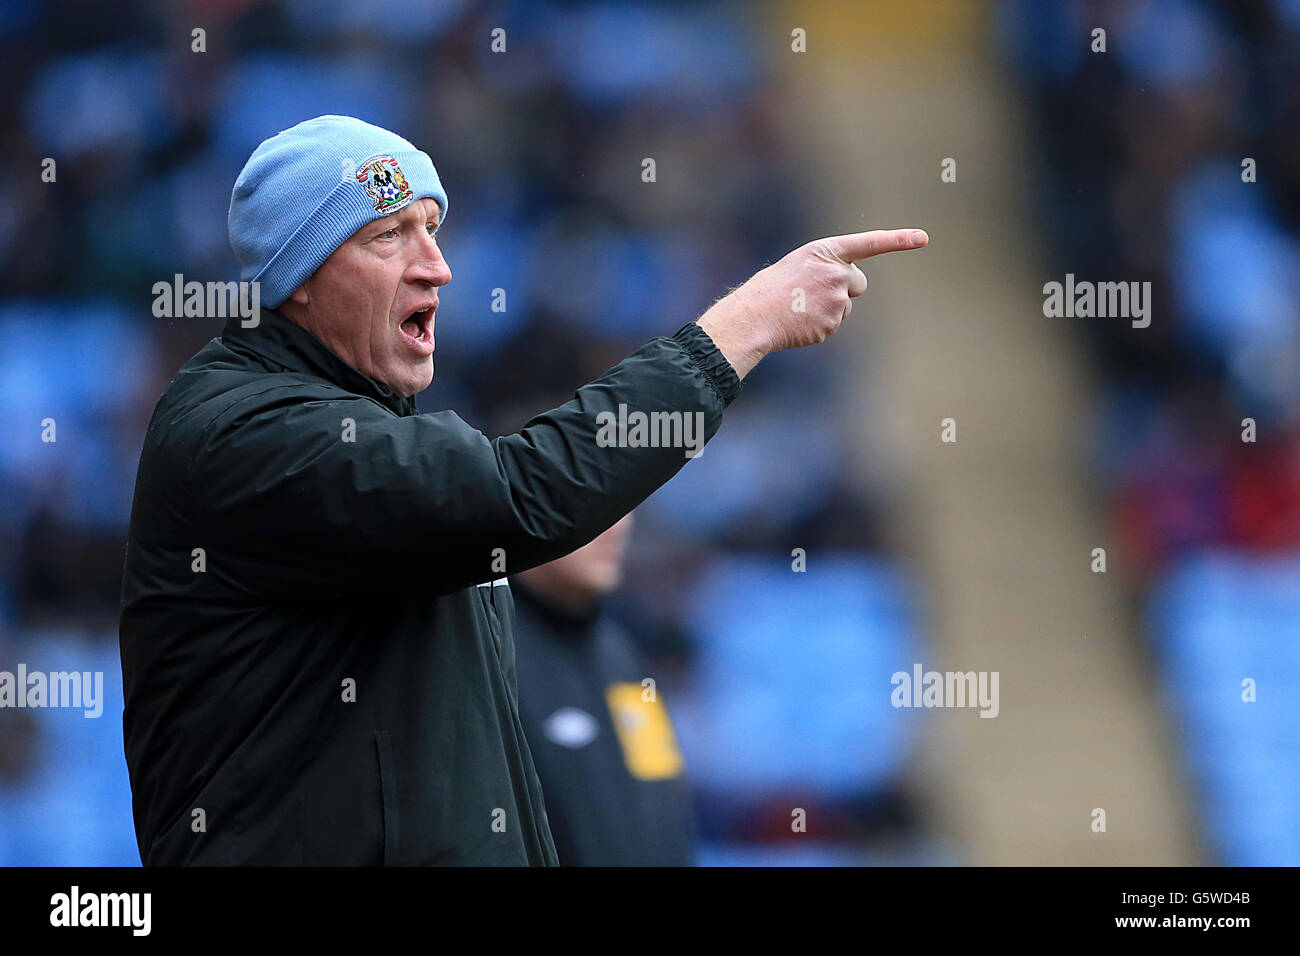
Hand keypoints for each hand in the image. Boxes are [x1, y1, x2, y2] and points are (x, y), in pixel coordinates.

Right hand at [695, 228, 928, 378]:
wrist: (753, 316)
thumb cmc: (770, 289)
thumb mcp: (799, 265)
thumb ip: (827, 268)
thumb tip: (849, 288)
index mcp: (825, 251)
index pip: (869, 243)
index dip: (898, 240)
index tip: (923, 238)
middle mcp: (836, 272)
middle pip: (859, 283)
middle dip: (845, 289)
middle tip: (813, 293)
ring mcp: (836, 299)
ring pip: (846, 306)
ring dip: (829, 308)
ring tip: (799, 308)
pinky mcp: (833, 323)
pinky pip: (834, 324)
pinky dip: (819, 325)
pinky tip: (799, 322)